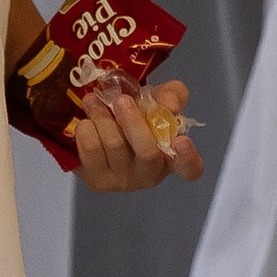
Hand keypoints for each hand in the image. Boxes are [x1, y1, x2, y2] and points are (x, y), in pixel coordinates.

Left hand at [71, 76, 203, 193]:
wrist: (102, 126)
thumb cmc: (137, 116)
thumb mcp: (159, 98)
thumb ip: (172, 94)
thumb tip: (168, 104)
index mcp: (171, 158)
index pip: (190, 169)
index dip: (188, 157)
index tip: (181, 140)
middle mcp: (150, 174)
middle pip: (147, 153)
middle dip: (133, 121)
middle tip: (122, 100)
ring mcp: (123, 181)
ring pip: (114, 145)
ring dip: (102, 117)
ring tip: (94, 101)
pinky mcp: (97, 180)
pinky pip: (91, 151)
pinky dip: (87, 130)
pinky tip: (87, 122)